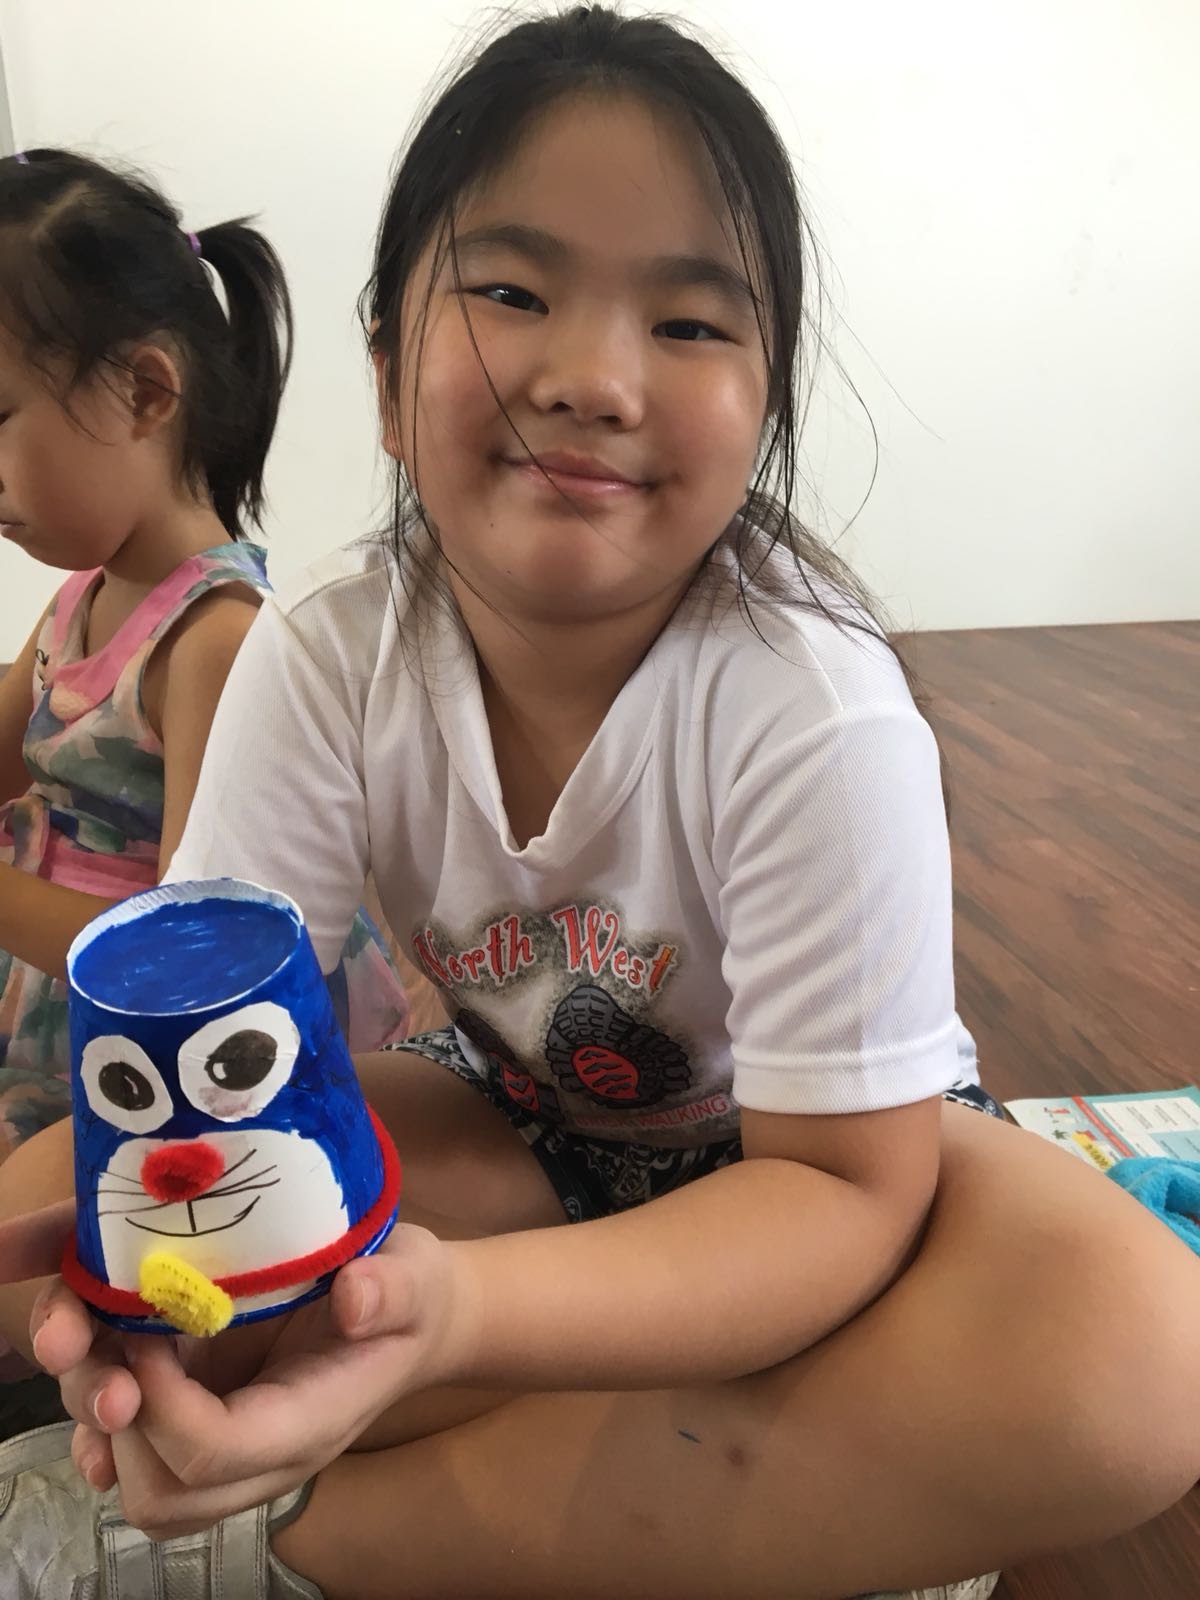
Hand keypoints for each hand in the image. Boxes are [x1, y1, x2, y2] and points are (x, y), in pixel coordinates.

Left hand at [78, 1224, 473, 1537]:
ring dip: (94, 1411)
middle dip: (115, 1422)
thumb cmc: (411, 1296)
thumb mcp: (415, 1276)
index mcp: (308, 1425)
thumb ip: (394, 1290)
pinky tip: (104, 1359)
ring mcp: (226, 1447)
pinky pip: (129, 1458)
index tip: (151, 1326)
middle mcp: (259, 1457)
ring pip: (134, 1480)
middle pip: (161, 1494)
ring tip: (97, 1333)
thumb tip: (356, 1297)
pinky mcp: (201, 1420)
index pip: (215, 1454)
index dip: (164, 1403)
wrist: (412, 1320)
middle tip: (107, 1336)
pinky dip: (98, 1418)